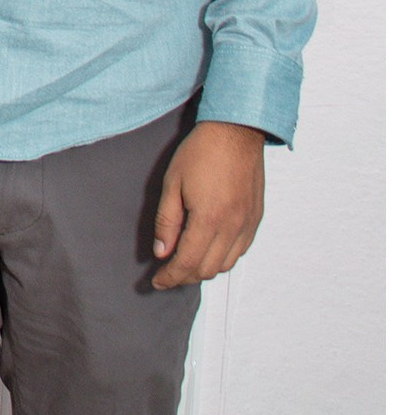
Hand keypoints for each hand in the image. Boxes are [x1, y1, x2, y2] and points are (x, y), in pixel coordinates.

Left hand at [151, 120, 266, 289]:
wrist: (236, 132)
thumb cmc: (200, 153)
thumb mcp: (172, 184)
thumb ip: (167, 221)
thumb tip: (162, 251)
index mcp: (209, 219)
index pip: (188, 263)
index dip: (171, 277)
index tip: (157, 282)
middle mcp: (233, 227)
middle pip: (208, 269)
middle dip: (185, 277)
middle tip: (167, 274)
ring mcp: (248, 223)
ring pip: (227, 264)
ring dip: (205, 270)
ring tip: (185, 264)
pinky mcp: (257, 218)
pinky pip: (241, 250)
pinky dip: (224, 258)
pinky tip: (209, 250)